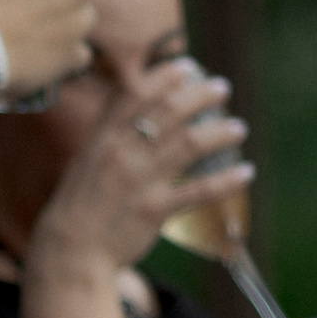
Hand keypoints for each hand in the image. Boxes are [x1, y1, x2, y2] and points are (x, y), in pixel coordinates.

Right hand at [26, 60, 249, 285]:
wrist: (70, 250)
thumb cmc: (82, 202)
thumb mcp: (88, 158)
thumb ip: (113, 131)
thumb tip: (143, 104)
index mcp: (102, 137)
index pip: (135, 94)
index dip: (165, 76)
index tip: (188, 67)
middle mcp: (121, 153)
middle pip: (169, 112)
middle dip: (201, 95)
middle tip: (222, 88)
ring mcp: (138, 181)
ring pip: (189, 145)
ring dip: (220, 133)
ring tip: (239, 129)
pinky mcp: (153, 210)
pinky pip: (198, 191)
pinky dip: (226, 181)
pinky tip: (246, 173)